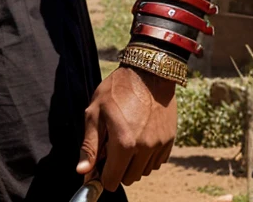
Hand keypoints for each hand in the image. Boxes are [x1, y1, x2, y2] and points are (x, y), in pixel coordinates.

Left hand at [76, 65, 176, 190]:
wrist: (148, 72)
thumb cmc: (117, 89)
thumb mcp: (95, 112)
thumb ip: (90, 145)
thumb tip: (83, 172)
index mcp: (123, 143)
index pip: (112, 181)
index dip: (103, 175)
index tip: (100, 165)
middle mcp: (144, 149)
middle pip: (129, 179)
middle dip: (119, 169)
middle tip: (113, 147)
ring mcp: (159, 146)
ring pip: (143, 172)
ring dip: (134, 163)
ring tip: (127, 138)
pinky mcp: (169, 141)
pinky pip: (156, 162)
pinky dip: (147, 156)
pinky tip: (140, 136)